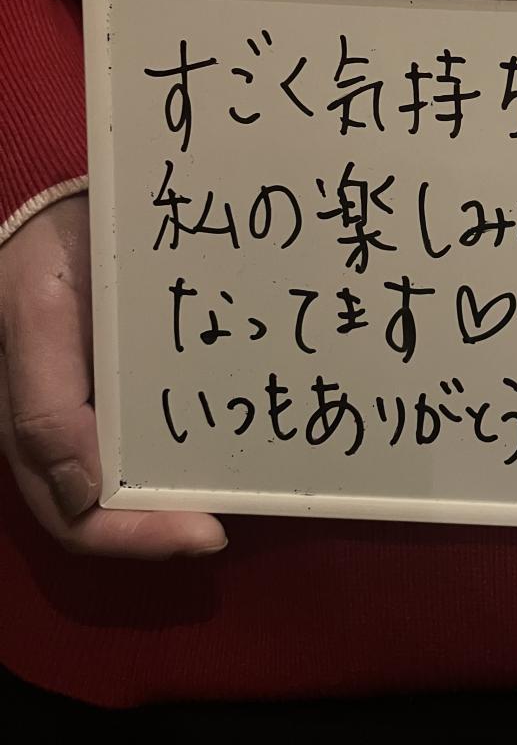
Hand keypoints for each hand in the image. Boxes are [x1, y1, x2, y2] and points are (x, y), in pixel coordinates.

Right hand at [0, 194, 225, 557]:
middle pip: (116, 509)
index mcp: (40, 431)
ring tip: (246, 486)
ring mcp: (103, 410)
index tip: (208, 534)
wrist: (62, 210)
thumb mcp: (38, 317)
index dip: (138, 537)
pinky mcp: (131, 383)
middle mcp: (72, 433)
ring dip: (188, 489)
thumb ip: (46, 406)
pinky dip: (198, 442)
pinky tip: (240, 433)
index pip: (80, 517)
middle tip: (234, 519)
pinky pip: (163, 425)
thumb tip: (82, 497)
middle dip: (171, 525)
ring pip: (143, 474)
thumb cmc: (45, 259)